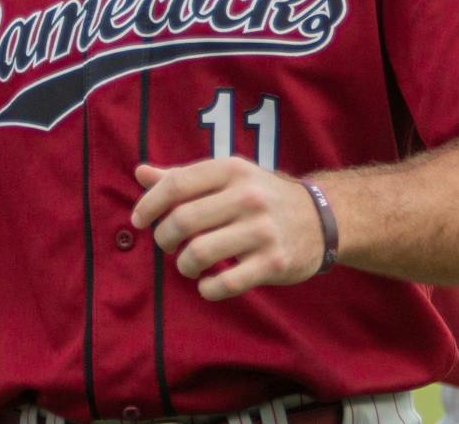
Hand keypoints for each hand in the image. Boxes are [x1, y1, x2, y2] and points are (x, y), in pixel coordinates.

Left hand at [131, 157, 323, 299]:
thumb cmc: (260, 196)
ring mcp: (263, 230)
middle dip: (164, 238)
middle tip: (167, 244)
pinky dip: (207, 288)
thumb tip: (140, 173)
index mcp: (231, 169)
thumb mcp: (227, 177)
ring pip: (199, 253)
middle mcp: (248, 196)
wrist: (321, 218)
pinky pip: (225, 283)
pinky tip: (207, 284)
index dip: (149, 204)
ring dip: (183, 264)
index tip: (138, 221)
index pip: (176, 184)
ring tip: (188, 264)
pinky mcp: (274, 263)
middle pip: (183, 220)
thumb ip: (183, 177)